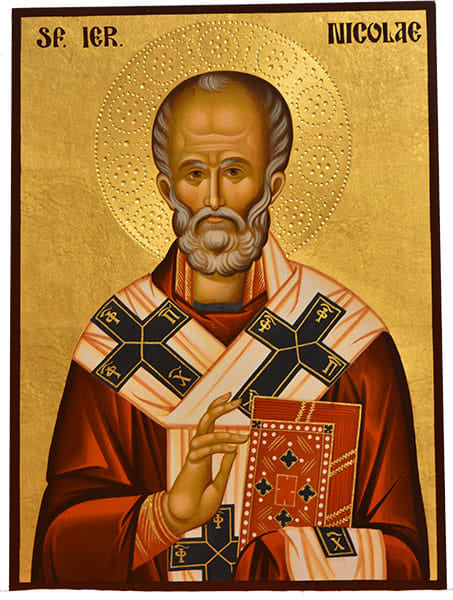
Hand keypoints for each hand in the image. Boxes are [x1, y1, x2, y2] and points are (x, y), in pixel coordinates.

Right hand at [162, 392, 247, 535]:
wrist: (184, 522)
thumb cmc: (200, 506)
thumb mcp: (219, 485)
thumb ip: (225, 467)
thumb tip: (235, 448)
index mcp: (205, 453)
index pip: (210, 424)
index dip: (218, 409)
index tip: (234, 400)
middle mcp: (198, 451)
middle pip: (205, 420)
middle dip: (218, 407)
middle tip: (235, 398)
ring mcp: (193, 457)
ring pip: (203, 432)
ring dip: (224, 432)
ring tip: (244, 437)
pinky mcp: (190, 466)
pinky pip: (202, 450)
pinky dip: (218, 447)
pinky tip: (233, 447)